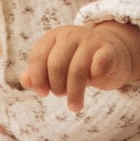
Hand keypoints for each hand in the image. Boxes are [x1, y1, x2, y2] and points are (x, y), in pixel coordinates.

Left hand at [23, 20, 139, 112]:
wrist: (115, 54)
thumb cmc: (80, 63)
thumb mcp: (57, 67)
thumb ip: (38, 74)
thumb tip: (25, 80)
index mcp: (54, 35)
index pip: (38, 56)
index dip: (38, 78)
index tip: (43, 94)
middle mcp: (71, 34)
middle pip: (56, 66)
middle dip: (56, 87)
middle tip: (62, 96)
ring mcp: (91, 40)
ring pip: (76, 70)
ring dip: (74, 94)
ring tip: (74, 106)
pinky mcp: (109, 50)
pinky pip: (98, 65)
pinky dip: (95, 78)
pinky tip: (95, 82)